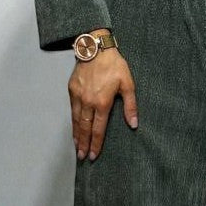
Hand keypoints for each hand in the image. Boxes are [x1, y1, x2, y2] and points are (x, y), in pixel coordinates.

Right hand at [68, 31, 137, 160]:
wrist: (95, 48)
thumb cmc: (114, 65)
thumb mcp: (128, 84)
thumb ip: (130, 106)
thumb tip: (134, 124)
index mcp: (102, 102)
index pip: (98, 129)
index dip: (96, 143)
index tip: (94, 155)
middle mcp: (88, 102)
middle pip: (85, 128)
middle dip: (84, 144)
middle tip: (82, 157)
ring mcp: (78, 96)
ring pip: (76, 120)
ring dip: (76, 135)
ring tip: (77, 147)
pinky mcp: (72, 90)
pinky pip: (72, 110)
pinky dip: (73, 122)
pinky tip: (74, 128)